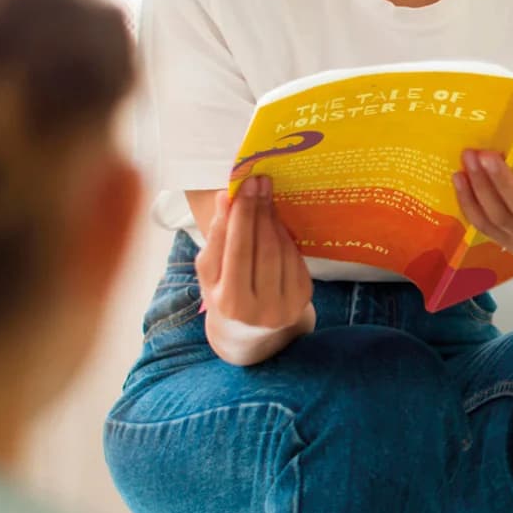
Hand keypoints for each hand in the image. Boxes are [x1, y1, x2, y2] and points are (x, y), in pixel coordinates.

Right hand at [196, 176, 313, 354]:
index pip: (236, 250)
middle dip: (258, 210)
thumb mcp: (210, 272)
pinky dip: (284, 235)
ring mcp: (285, 306)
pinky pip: (294, 257)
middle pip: (261, 248)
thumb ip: (215, 237)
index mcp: (229, 304)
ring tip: (264, 195)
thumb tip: (225, 198)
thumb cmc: (223, 293)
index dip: (240, 215)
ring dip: (272, 219)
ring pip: (280, 250)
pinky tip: (275, 219)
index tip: (242, 186)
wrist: (249, 331)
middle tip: (257, 181)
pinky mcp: (302, 299)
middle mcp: (259, 310)